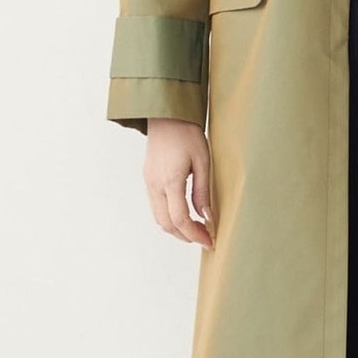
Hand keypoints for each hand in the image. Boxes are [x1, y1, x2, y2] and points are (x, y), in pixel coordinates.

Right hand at [144, 118, 214, 249]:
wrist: (167, 116)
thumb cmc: (187, 134)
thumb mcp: (203, 161)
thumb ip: (203, 191)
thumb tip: (206, 216)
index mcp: (170, 181)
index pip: (180, 219)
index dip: (195, 235)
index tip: (209, 241)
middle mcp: (155, 185)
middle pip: (166, 224)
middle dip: (185, 236)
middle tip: (204, 238)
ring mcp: (149, 182)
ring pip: (159, 218)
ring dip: (176, 228)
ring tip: (196, 229)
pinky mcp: (148, 179)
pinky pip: (156, 206)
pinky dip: (169, 217)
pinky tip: (184, 214)